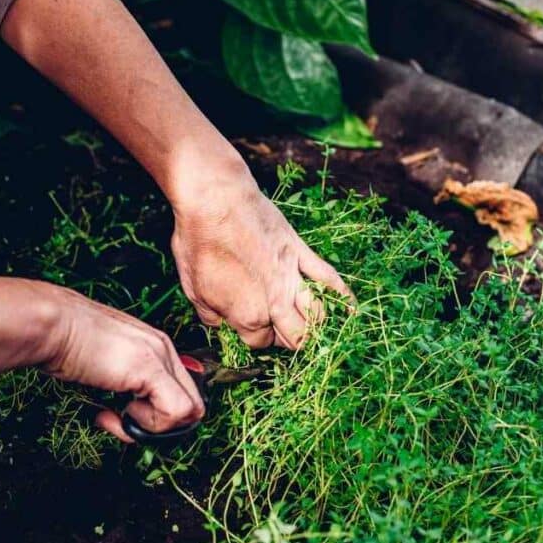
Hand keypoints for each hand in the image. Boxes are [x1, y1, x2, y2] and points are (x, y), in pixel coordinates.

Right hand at [39, 285, 204, 441]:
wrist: (52, 325)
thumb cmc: (66, 343)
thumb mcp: (104, 367)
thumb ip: (124, 386)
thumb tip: (126, 415)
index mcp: (155, 347)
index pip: (182, 394)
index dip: (158, 416)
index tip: (125, 415)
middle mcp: (164, 349)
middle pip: (192, 406)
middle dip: (161, 426)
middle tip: (126, 422)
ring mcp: (160, 357)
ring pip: (188, 412)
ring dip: (151, 427)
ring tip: (117, 414)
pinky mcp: (150, 368)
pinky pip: (175, 412)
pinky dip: (148, 424)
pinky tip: (119, 411)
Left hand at [170, 173, 352, 348]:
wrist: (214, 201)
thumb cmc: (199, 242)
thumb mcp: (192, 287)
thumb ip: (209, 314)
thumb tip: (219, 324)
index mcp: (246, 315)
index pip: (261, 342)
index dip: (256, 338)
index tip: (251, 329)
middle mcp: (274, 302)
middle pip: (296, 337)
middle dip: (292, 340)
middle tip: (286, 333)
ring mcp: (291, 277)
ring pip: (317, 314)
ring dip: (318, 325)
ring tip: (315, 326)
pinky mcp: (300, 253)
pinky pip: (328, 277)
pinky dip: (343, 294)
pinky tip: (351, 308)